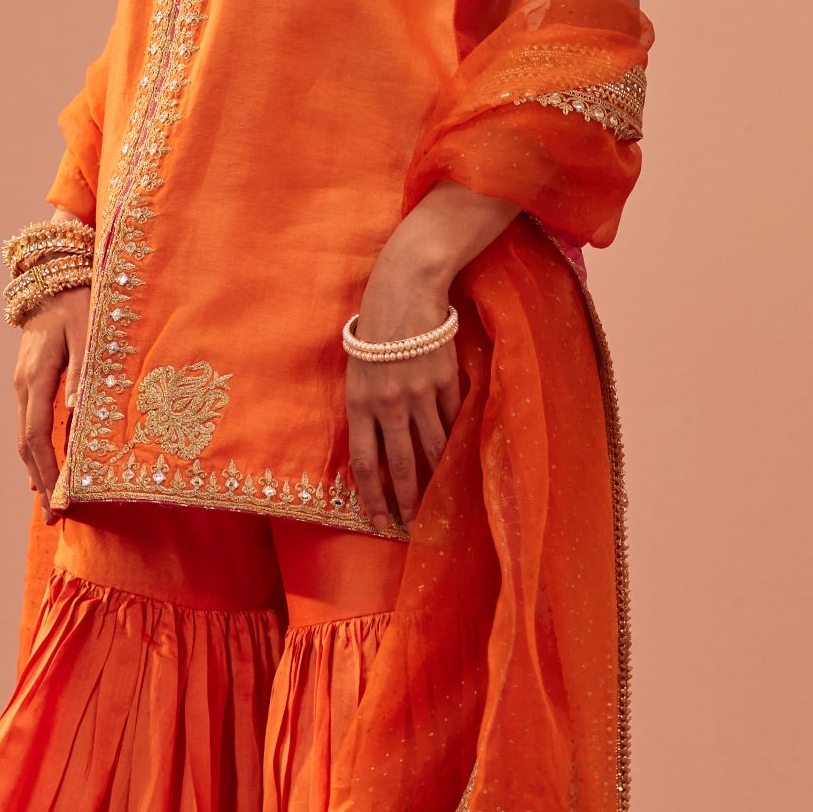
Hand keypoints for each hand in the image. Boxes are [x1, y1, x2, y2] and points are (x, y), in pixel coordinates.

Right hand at [14, 283, 91, 515]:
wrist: (51, 275)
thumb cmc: (78, 300)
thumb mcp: (88, 332)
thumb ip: (86, 370)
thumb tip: (80, 410)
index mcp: (36, 375)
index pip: (37, 434)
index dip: (48, 471)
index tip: (60, 500)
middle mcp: (23, 384)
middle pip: (26, 444)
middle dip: (42, 483)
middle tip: (55, 519)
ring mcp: (22, 384)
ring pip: (25, 437)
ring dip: (38, 472)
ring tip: (52, 505)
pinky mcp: (29, 382)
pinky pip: (30, 425)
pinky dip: (38, 453)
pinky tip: (45, 473)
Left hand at [345, 182, 516, 532]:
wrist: (406, 288)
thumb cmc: (374, 326)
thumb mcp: (357, 367)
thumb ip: (365, 406)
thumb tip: (376, 446)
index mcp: (359, 400)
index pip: (365, 462)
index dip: (372, 496)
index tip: (378, 520)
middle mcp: (388, 402)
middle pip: (400, 463)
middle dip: (407, 499)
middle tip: (412, 523)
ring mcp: (419, 392)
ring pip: (431, 447)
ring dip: (435, 478)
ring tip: (438, 502)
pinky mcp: (445, 380)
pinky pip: (451, 420)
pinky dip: (453, 441)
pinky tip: (455, 461)